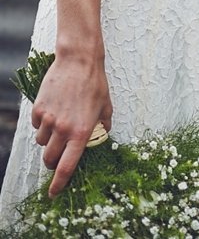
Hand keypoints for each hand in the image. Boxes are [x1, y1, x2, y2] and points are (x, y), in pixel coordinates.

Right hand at [31, 52, 111, 196]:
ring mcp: (49, 119)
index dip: (59, 184)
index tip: (54, 193)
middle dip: (53, 161)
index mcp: (81, 132)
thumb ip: (104, 126)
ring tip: (59, 124)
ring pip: (41, 143)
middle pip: (50, 159)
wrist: (78, 60)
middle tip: (59, 154)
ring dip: (48, 140)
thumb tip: (102, 136)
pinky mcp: (38, 109)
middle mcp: (63, 129)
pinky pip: (36, 126)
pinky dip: (42, 124)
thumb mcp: (106, 106)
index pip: (67, 167)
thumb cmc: (95, 83)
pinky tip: (53, 110)